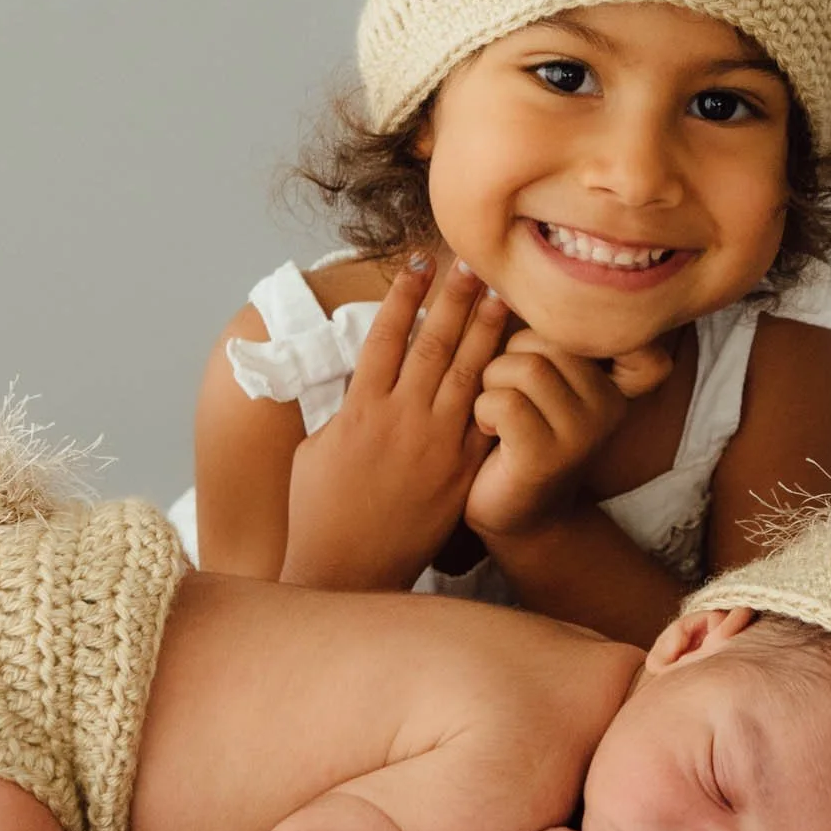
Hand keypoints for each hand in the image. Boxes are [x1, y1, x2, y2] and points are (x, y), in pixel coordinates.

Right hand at [280, 255, 508, 590]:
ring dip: (484, 332)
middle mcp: (400, 419)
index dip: (404, 294)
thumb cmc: (318, 511)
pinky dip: (501, 390)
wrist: (346, 569)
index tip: (418, 261)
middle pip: (433, 344)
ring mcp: (434, 446)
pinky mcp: (459, 473)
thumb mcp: (314, 448)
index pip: (385, 336)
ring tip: (500, 297)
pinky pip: (485, 422)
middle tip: (472, 263)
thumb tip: (356, 378)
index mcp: (359, 408)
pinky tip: (516, 363)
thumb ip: (341, 408)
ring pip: (467, 375)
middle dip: (453, 299)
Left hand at [464, 332, 672, 540]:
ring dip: (492, 383)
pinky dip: (482, 410)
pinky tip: (490, 433)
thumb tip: (503, 267)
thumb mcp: (540, 377)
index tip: (566, 332)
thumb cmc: (514, 431)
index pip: (623, 330)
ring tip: (497, 411)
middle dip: (509, 355)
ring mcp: (583, 433)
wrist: (508, 512)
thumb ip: (542, 333)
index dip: (590, 322)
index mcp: (613, 380)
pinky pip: (503, 400)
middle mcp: (610, 405)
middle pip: (548, 336)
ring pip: (525, 364)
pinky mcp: (548, 456)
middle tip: (508, 391)